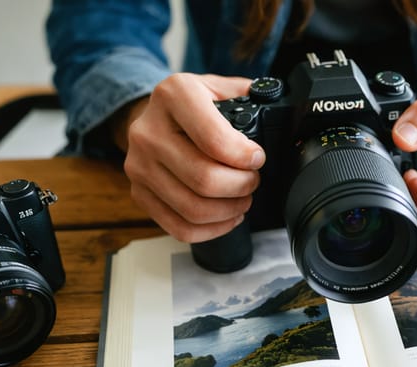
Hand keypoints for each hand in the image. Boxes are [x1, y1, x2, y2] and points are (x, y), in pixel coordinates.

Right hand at [117, 73, 265, 241]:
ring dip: (229, 210)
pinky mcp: (139, 194)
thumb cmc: (190, 105)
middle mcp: (149, 132)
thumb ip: (246, 94)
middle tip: (253, 180)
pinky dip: (212, 229)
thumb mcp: (216, 86)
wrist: (150, 115)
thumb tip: (276, 108)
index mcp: (173, 96)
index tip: (257, 158)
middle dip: (241, 186)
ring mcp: (139, 166)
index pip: (214, 139)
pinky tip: (226, 216)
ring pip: (193, 208)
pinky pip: (180, 227)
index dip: (244, 156)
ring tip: (242, 199)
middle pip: (204, 179)